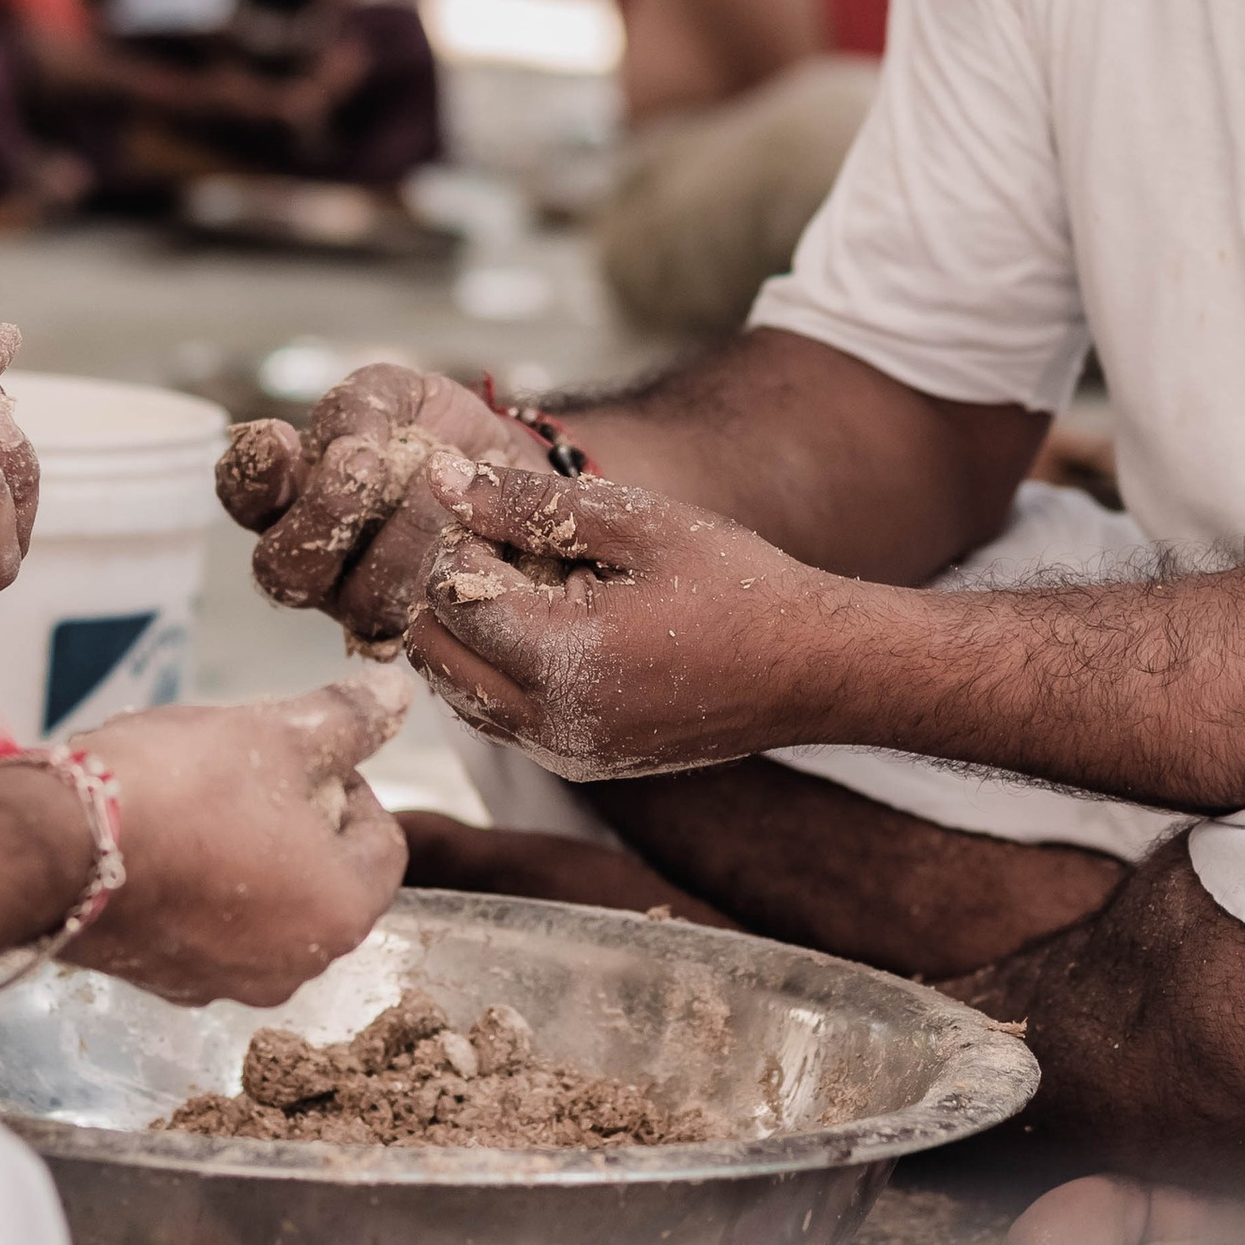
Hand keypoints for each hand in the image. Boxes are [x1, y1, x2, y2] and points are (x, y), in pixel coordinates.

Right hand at [70, 676, 408, 1003]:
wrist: (56, 847)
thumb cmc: (183, 788)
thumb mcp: (279, 733)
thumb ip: (349, 718)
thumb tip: (397, 694)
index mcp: (339, 915)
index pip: (382, 843)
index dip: (350, 784)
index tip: (303, 753)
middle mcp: (291, 968)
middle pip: (323, 878)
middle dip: (298, 820)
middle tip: (250, 770)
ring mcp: (222, 983)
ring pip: (263, 902)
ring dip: (247, 850)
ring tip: (199, 795)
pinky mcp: (161, 981)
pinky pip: (204, 926)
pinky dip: (197, 885)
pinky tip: (159, 836)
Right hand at [218, 360, 524, 645]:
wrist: (509, 472)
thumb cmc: (436, 430)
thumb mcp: (398, 396)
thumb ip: (359, 407)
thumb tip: (348, 441)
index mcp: (291, 497)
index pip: (244, 495)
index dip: (251, 474)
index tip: (276, 434)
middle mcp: (315, 561)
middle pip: (282, 569)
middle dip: (321, 514)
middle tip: (360, 464)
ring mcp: (364, 604)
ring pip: (360, 594)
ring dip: (402, 535)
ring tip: (446, 490)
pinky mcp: (421, 630)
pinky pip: (423, 617)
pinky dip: (450, 569)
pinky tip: (474, 532)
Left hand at [405, 462, 847, 779]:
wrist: (810, 668)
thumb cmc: (736, 586)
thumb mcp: (638, 523)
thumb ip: (533, 503)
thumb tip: (445, 480)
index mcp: (560, 659)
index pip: (450, 596)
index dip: (465, 542)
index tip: (510, 515)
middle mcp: (549, 724)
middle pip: (435, 653)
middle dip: (452, 592)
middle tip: (511, 549)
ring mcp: (564, 754)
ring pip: (459, 693)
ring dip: (470, 634)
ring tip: (535, 585)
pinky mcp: (582, 764)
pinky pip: (502, 718)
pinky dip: (500, 670)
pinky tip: (555, 625)